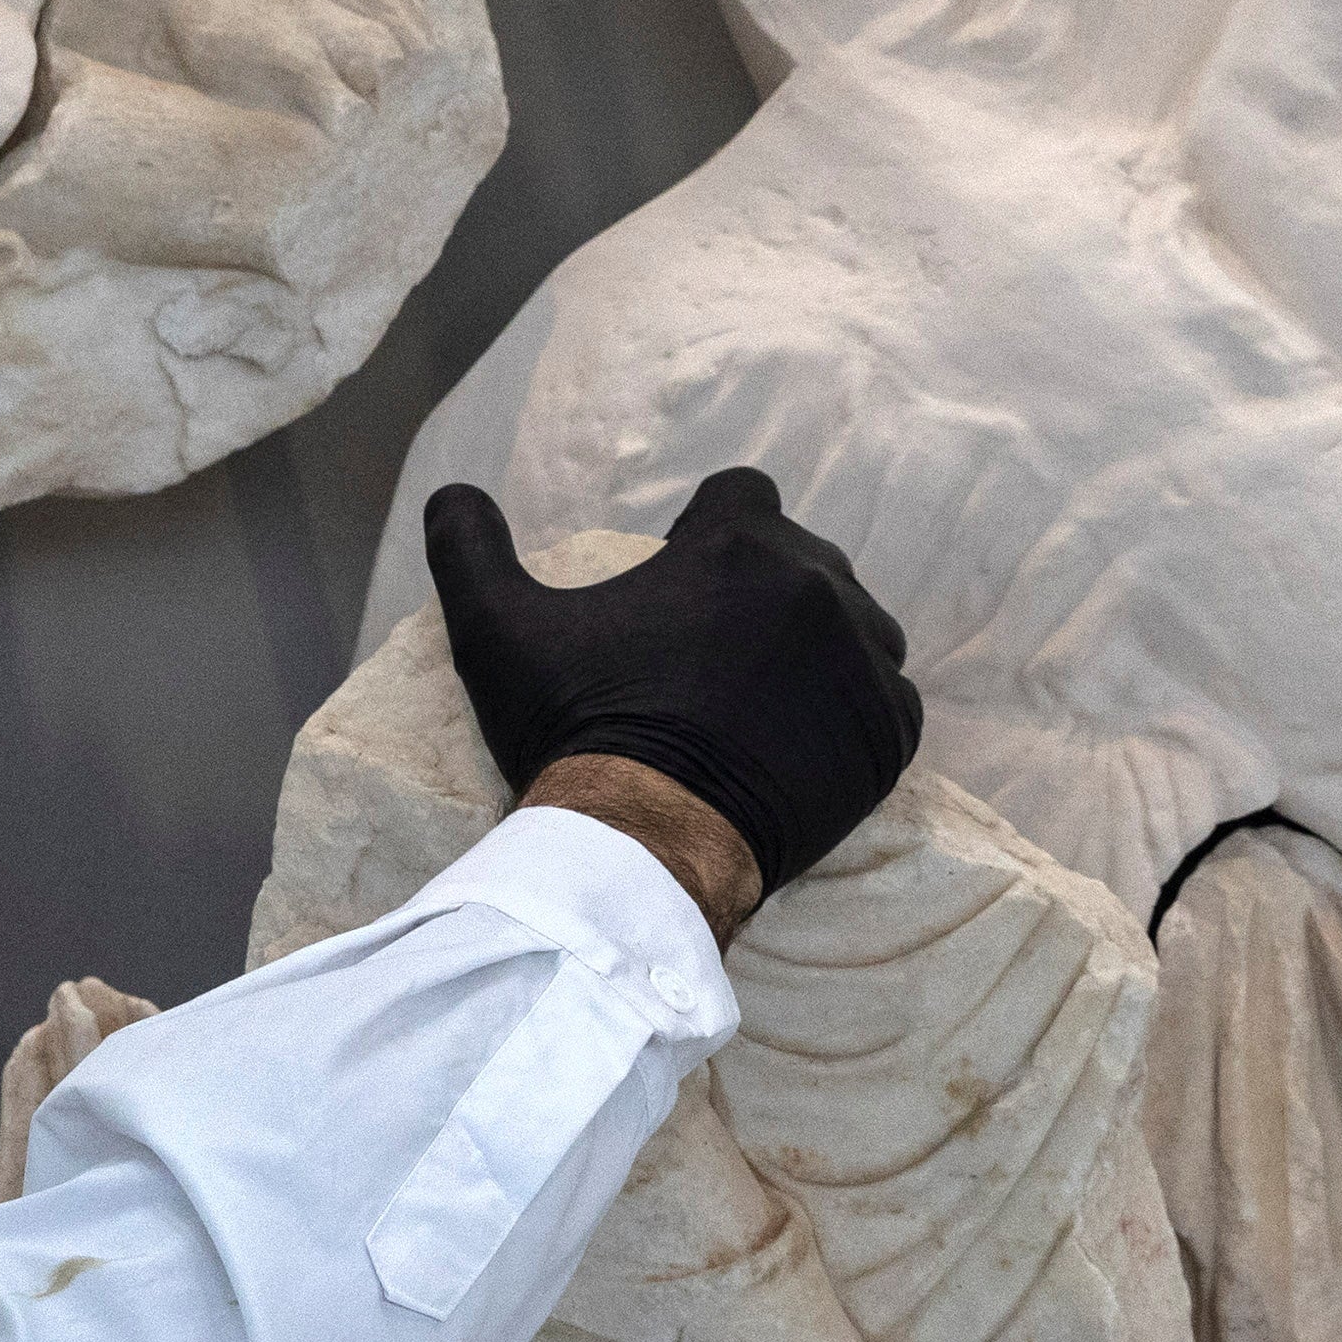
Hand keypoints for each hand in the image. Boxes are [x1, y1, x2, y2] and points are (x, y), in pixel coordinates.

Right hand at [421, 469, 923, 903]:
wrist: (645, 850)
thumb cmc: (575, 730)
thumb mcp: (495, 631)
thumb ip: (468, 546)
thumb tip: (449, 492)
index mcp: (736, 546)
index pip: (742, 495)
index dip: (709, 529)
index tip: (681, 579)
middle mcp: (817, 588)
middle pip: (805, 560)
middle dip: (766, 591)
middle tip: (715, 656)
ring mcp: (862, 662)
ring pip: (860, 626)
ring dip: (822, 646)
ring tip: (766, 699)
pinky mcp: (888, 736)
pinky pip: (892, 701)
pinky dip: (856, 714)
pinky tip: (806, 742)